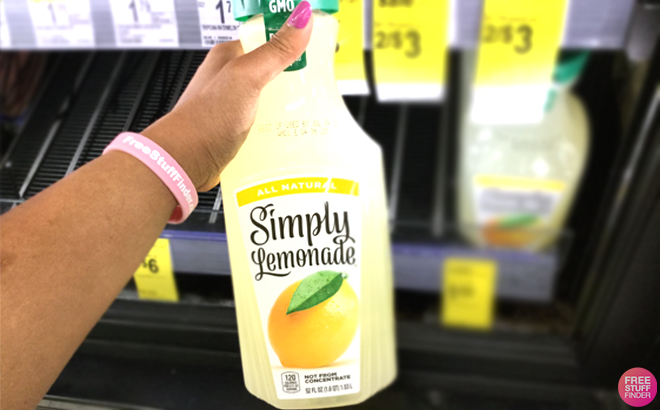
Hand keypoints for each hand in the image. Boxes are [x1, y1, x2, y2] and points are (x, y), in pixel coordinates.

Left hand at [142, 1, 312, 191]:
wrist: (185, 161)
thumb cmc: (204, 119)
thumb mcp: (246, 77)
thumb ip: (275, 51)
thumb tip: (301, 18)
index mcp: (229, 57)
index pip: (265, 36)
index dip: (289, 38)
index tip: (312, 44)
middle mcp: (231, 79)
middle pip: (272, 68)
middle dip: (294, 75)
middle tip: (316, 81)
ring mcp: (234, 104)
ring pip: (270, 96)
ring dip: (288, 102)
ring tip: (308, 107)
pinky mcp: (238, 129)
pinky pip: (265, 121)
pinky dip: (278, 124)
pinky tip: (289, 130)